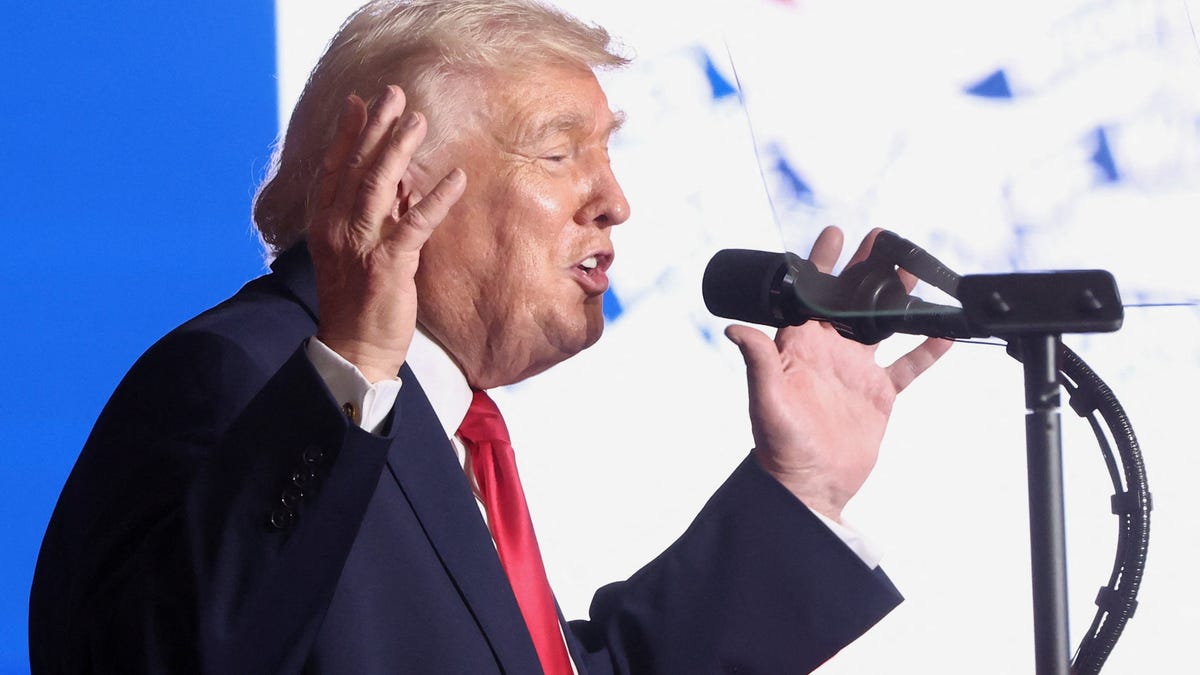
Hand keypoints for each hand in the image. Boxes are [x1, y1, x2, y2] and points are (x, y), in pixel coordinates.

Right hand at [308, 85, 466, 382]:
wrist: (353, 350)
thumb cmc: (357, 303)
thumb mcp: (357, 253)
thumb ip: (373, 218)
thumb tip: (398, 185)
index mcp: (325, 225)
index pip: (333, 169)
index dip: (346, 134)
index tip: (359, 103)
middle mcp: (337, 229)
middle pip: (356, 167)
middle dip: (376, 127)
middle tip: (394, 94)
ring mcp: (360, 246)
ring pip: (378, 185)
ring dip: (399, 149)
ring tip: (418, 120)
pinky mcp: (388, 265)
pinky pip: (416, 223)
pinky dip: (436, 199)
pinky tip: (456, 178)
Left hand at [725, 226, 951, 521]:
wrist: (808, 486)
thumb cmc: (778, 446)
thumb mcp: (766, 400)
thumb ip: (758, 361)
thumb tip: (734, 329)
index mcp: (799, 346)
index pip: (811, 295)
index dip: (822, 264)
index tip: (835, 234)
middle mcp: (829, 352)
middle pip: (851, 301)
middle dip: (866, 269)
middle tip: (884, 237)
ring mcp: (856, 372)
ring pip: (882, 325)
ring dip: (898, 299)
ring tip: (915, 270)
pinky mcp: (879, 395)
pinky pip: (907, 367)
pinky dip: (925, 351)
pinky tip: (944, 332)